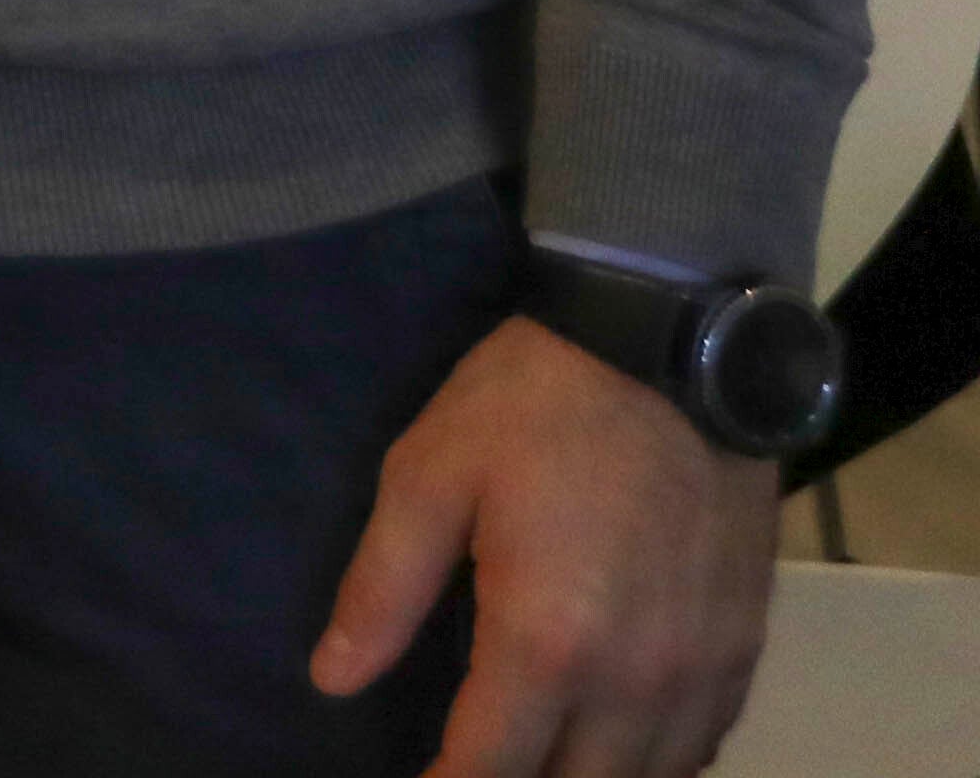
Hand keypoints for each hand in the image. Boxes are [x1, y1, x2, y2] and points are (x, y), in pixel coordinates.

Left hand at [314, 317, 773, 775]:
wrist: (668, 344)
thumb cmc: (530, 404)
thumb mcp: (427, 477)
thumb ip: (383, 590)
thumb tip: (332, 681)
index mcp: (546, 642)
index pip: (489, 767)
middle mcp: (636, 678)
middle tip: (469, 762)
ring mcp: (701, 668)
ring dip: (587, 777)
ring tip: (533, 757)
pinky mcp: (745, 645)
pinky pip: (703, 744)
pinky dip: (657, 760)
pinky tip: (615, 743)